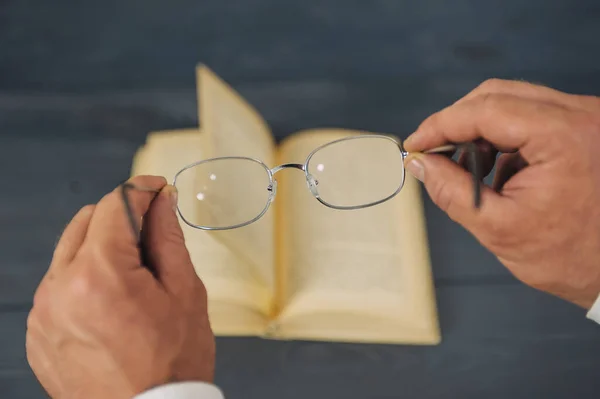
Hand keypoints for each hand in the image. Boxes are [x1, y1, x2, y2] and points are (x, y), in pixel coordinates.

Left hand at [26, 176, 214, 397]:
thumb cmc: (173, 361)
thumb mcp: (184, 292)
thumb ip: (167, 238)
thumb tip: (160, 202)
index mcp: (100, 276)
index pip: (116, 206)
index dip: (140, 190)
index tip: (156, 188)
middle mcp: (59, 289)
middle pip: (86, 222)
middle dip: (119, 217)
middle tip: (151, 231)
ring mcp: (43, 313)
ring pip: (69, 253)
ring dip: (101, 248)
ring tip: (133, 275)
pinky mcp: (39, 333)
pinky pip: (58, 286)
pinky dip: (83, 278)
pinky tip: (112, 300)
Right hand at [403, 79, 599, 308]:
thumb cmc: (574, 256)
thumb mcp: (500, 228)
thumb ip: (451, 191)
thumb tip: (420, 164)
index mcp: (564, 136)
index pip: (485, 110)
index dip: (440, 125)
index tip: (415, 144)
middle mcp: (582, 115)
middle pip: (498, 95)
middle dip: (458, 123)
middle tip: (432, 152)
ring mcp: (587, 119)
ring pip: (513, 103)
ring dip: (480, 132)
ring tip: (468, 170)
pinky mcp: (585, 128)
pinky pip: (532, 117)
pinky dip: (504, 140)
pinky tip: (497, 173)